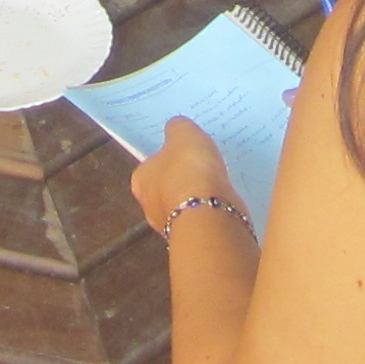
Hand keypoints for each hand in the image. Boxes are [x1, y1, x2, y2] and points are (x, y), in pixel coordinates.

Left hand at [131, 115, 239, 234]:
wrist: (209, 211)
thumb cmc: (188, 169)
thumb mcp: (184, 133)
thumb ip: (178, 128)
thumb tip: (175, 129)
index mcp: (141, 179)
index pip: (150, 166)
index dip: (167, 158)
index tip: (183, 153)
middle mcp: (150, 206)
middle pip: (165, 187)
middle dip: (180, 179)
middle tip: (200, 166)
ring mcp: (172, 225)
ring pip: (184, 205)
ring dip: (196, 196)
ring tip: (216, 182)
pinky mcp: (194, 235)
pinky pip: (202, 217)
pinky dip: (210, 209)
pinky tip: (223, 200)